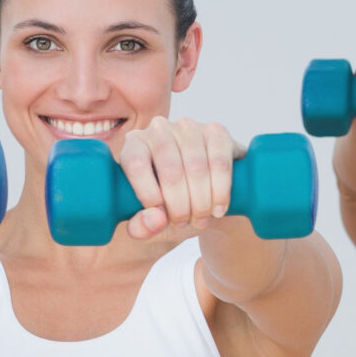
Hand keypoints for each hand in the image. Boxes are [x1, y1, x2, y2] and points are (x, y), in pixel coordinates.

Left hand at [116, 116, 243, 240]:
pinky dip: (220, 190)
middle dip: (180, 205)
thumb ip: (142, 228)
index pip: (136, 164)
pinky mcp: (217, 132)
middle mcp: (159, 129)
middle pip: (170, 169)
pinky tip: (218, 208)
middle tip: (184, 224)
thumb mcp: (152, 222)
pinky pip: (220, 162)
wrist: (206, 194)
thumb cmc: (171, 206)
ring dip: (201, 201)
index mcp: (134, 145)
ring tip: (201, 219)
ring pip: (196, 167)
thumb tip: (156, 218)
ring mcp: (189, 128)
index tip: (161, 216)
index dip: (148, 194)